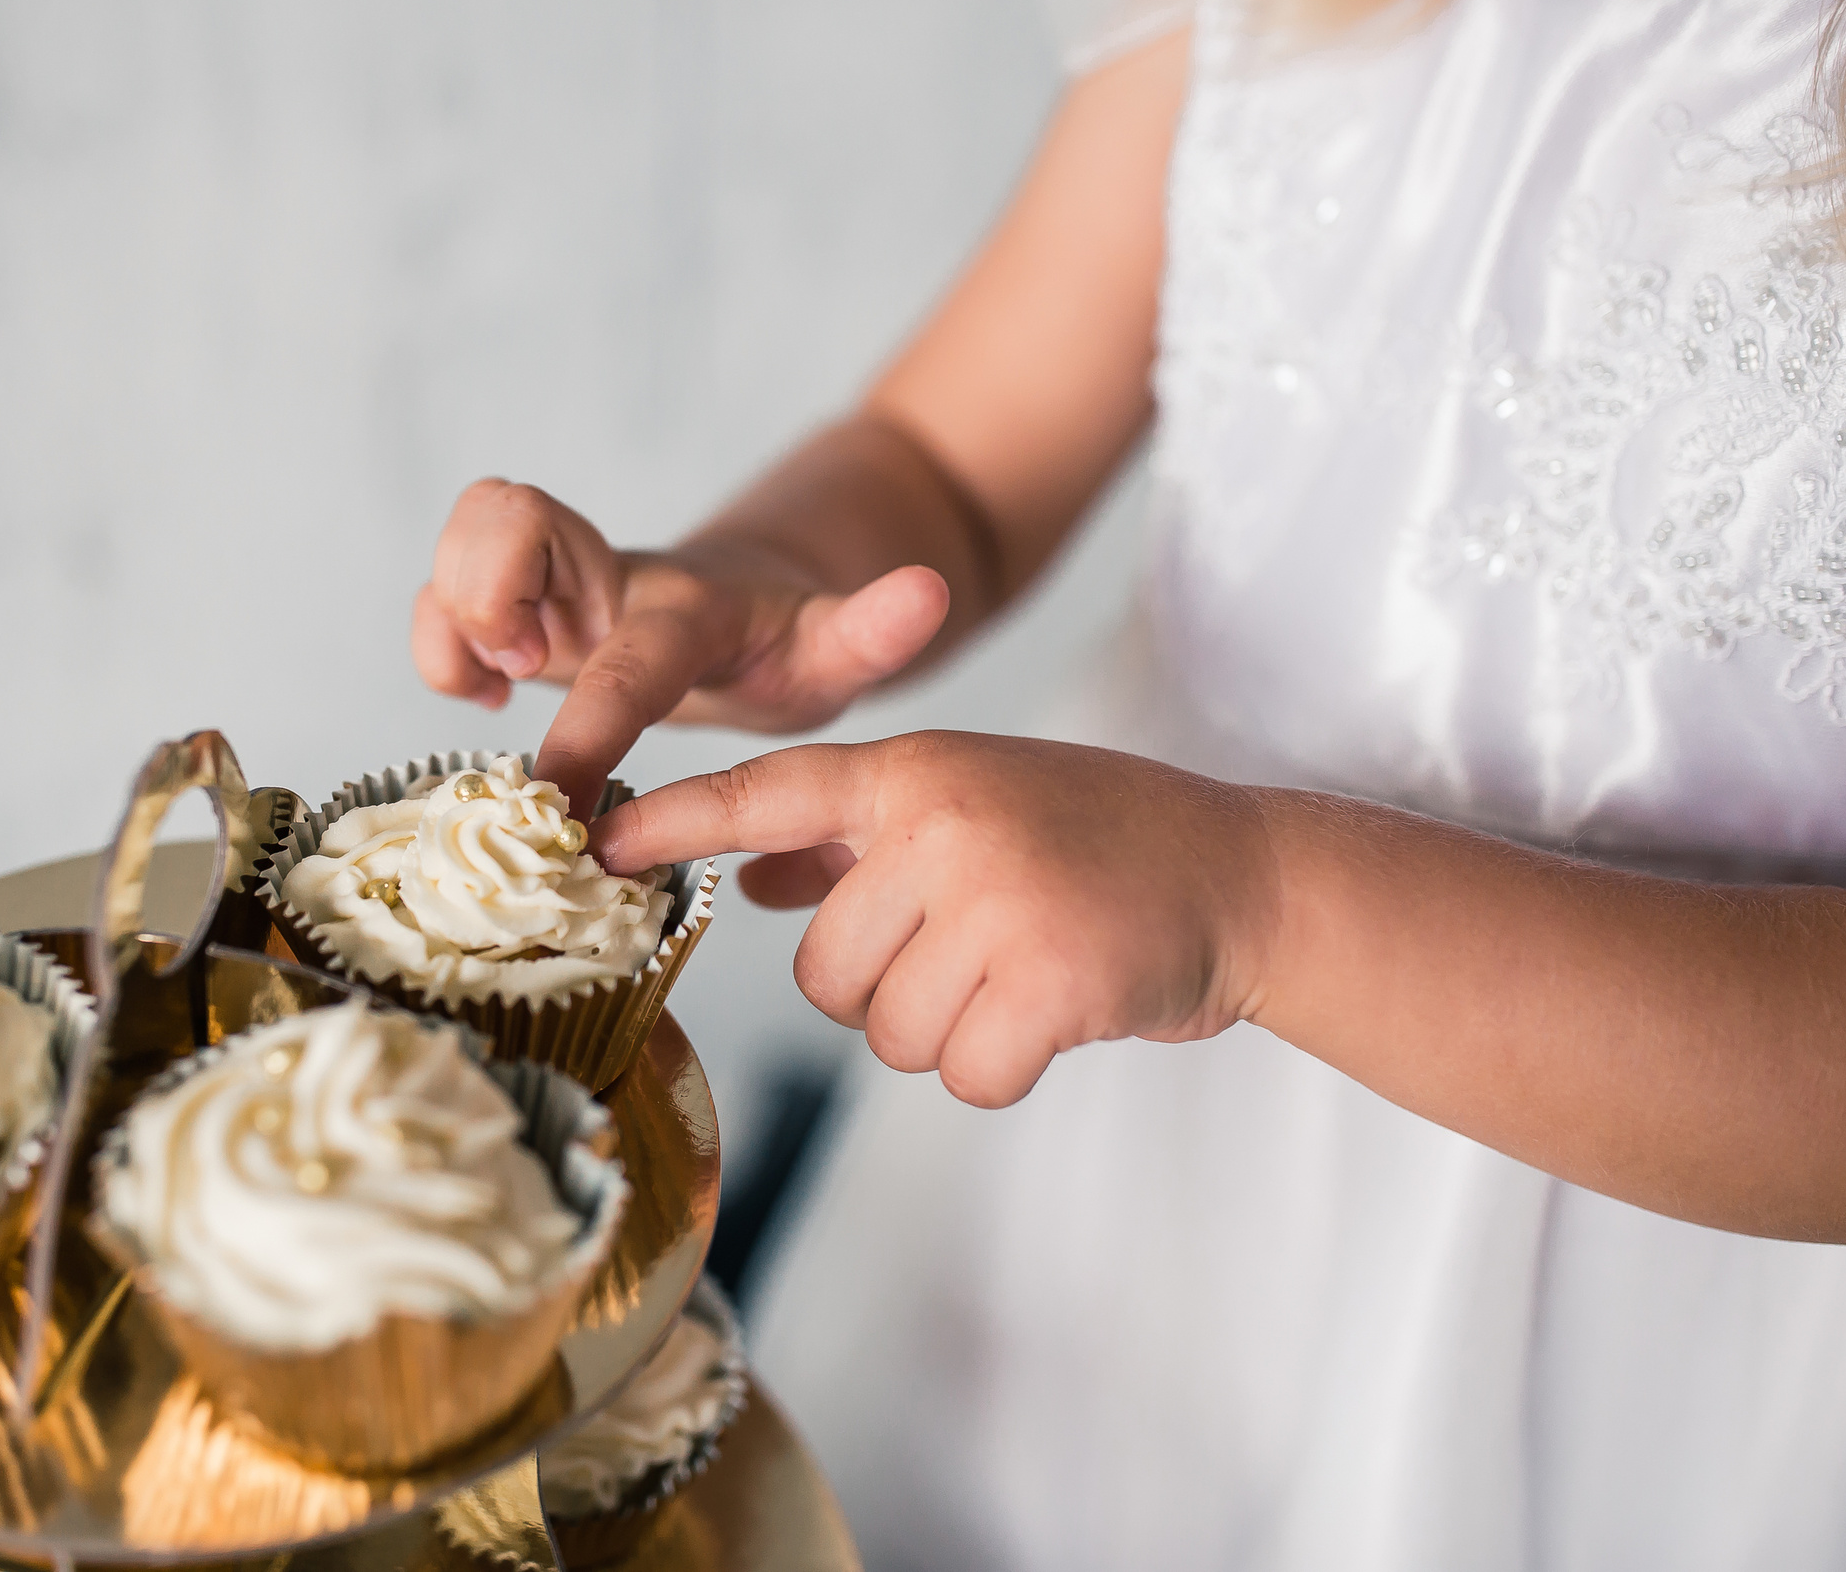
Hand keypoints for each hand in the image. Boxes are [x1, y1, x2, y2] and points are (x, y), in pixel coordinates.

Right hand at [411, 478, 949, 812]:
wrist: (751, 604)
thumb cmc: (785, 644)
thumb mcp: (836, 650)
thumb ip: (874, 629)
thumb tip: (928, 591)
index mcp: (684, 609)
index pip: (627, 657)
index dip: (589, 724)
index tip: (563, 799)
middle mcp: (604, 578)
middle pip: (506, 513)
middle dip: (484, 593)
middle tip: (519, 670)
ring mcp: (552, 586)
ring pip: (459, 542)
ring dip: (449, 617)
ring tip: (492, 682)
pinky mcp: (513, 606)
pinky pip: (442, 594)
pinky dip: (438, 641)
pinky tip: (479, 692)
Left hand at [592, 731, 1281, 1106]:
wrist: (1249, 873)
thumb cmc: (1098, 842)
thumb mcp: (973, 809)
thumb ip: (856, 844)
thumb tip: (750, 884)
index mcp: (917, 773)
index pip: (773, 791)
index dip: (680, 821)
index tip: (596, 840)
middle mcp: (944, 824)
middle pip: (828, 972)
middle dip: (888, 992)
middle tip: (979, 954)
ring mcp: (998, 897)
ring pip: (890, 1032)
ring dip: (951, 1033)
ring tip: (1025, 973)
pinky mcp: (1050, 976)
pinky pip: (964, 1072)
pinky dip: (1004, 1066)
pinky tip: (1057, 1015)